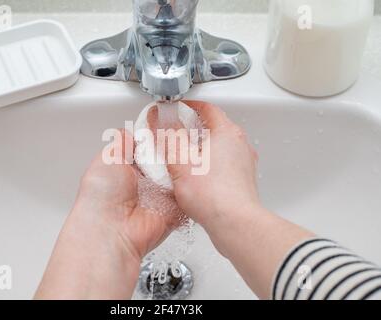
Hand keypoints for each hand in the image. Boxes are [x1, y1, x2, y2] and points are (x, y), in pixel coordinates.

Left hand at [75, 129, 178, 259]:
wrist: (112, 229)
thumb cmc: (101, 196)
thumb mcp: (108, 157)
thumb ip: (122, 141)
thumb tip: (131, 131)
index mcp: (126, 169)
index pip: (147, 147)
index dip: (157, 136)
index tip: (167, 124)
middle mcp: (144, 182)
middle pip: (166, 158)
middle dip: (172, 149)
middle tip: (179, 138)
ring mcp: (160, 196)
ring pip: (179, 174)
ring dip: (183, 165)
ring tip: (188, 151)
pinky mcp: (174, 209)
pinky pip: (188, 193)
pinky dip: (191, 184)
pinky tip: (193, 172)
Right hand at [166, 101, 313, 298]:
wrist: (234, 223)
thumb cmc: (211, 193)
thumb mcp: (179, 159)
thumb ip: (169, 135)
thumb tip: (162, 118)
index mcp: (226, 132)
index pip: (208, 108)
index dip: (190, 106)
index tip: (178, 108)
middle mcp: (240, 145)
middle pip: (215, 127)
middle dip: (194, 128)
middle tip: (177, 132)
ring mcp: (244, 164)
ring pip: (220, 147)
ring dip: (202, 148)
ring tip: (184, 156)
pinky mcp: (242, 182)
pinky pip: (224, 165)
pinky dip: (210, 165)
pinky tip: (197, 177)